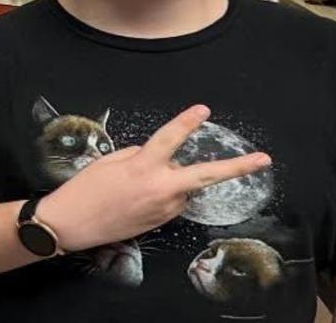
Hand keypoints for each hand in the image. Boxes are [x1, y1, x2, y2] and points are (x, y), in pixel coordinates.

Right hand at [36, 105, 270, 251]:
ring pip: (183, 186)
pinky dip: (163, 194)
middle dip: (237, 167)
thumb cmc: (84, 190)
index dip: (187, 121)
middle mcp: (160, 188)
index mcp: (143, 167)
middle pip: (207, 175)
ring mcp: (164, 208)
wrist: (72, 225)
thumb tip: (158, 158)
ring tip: (133, 186)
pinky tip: (137, 198)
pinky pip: (172, 200)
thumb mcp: (109, 162)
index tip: (203, 110)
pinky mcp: (162, 222)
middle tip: (263, 160)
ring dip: (172, 179)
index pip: (170, 138)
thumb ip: (138, 155)